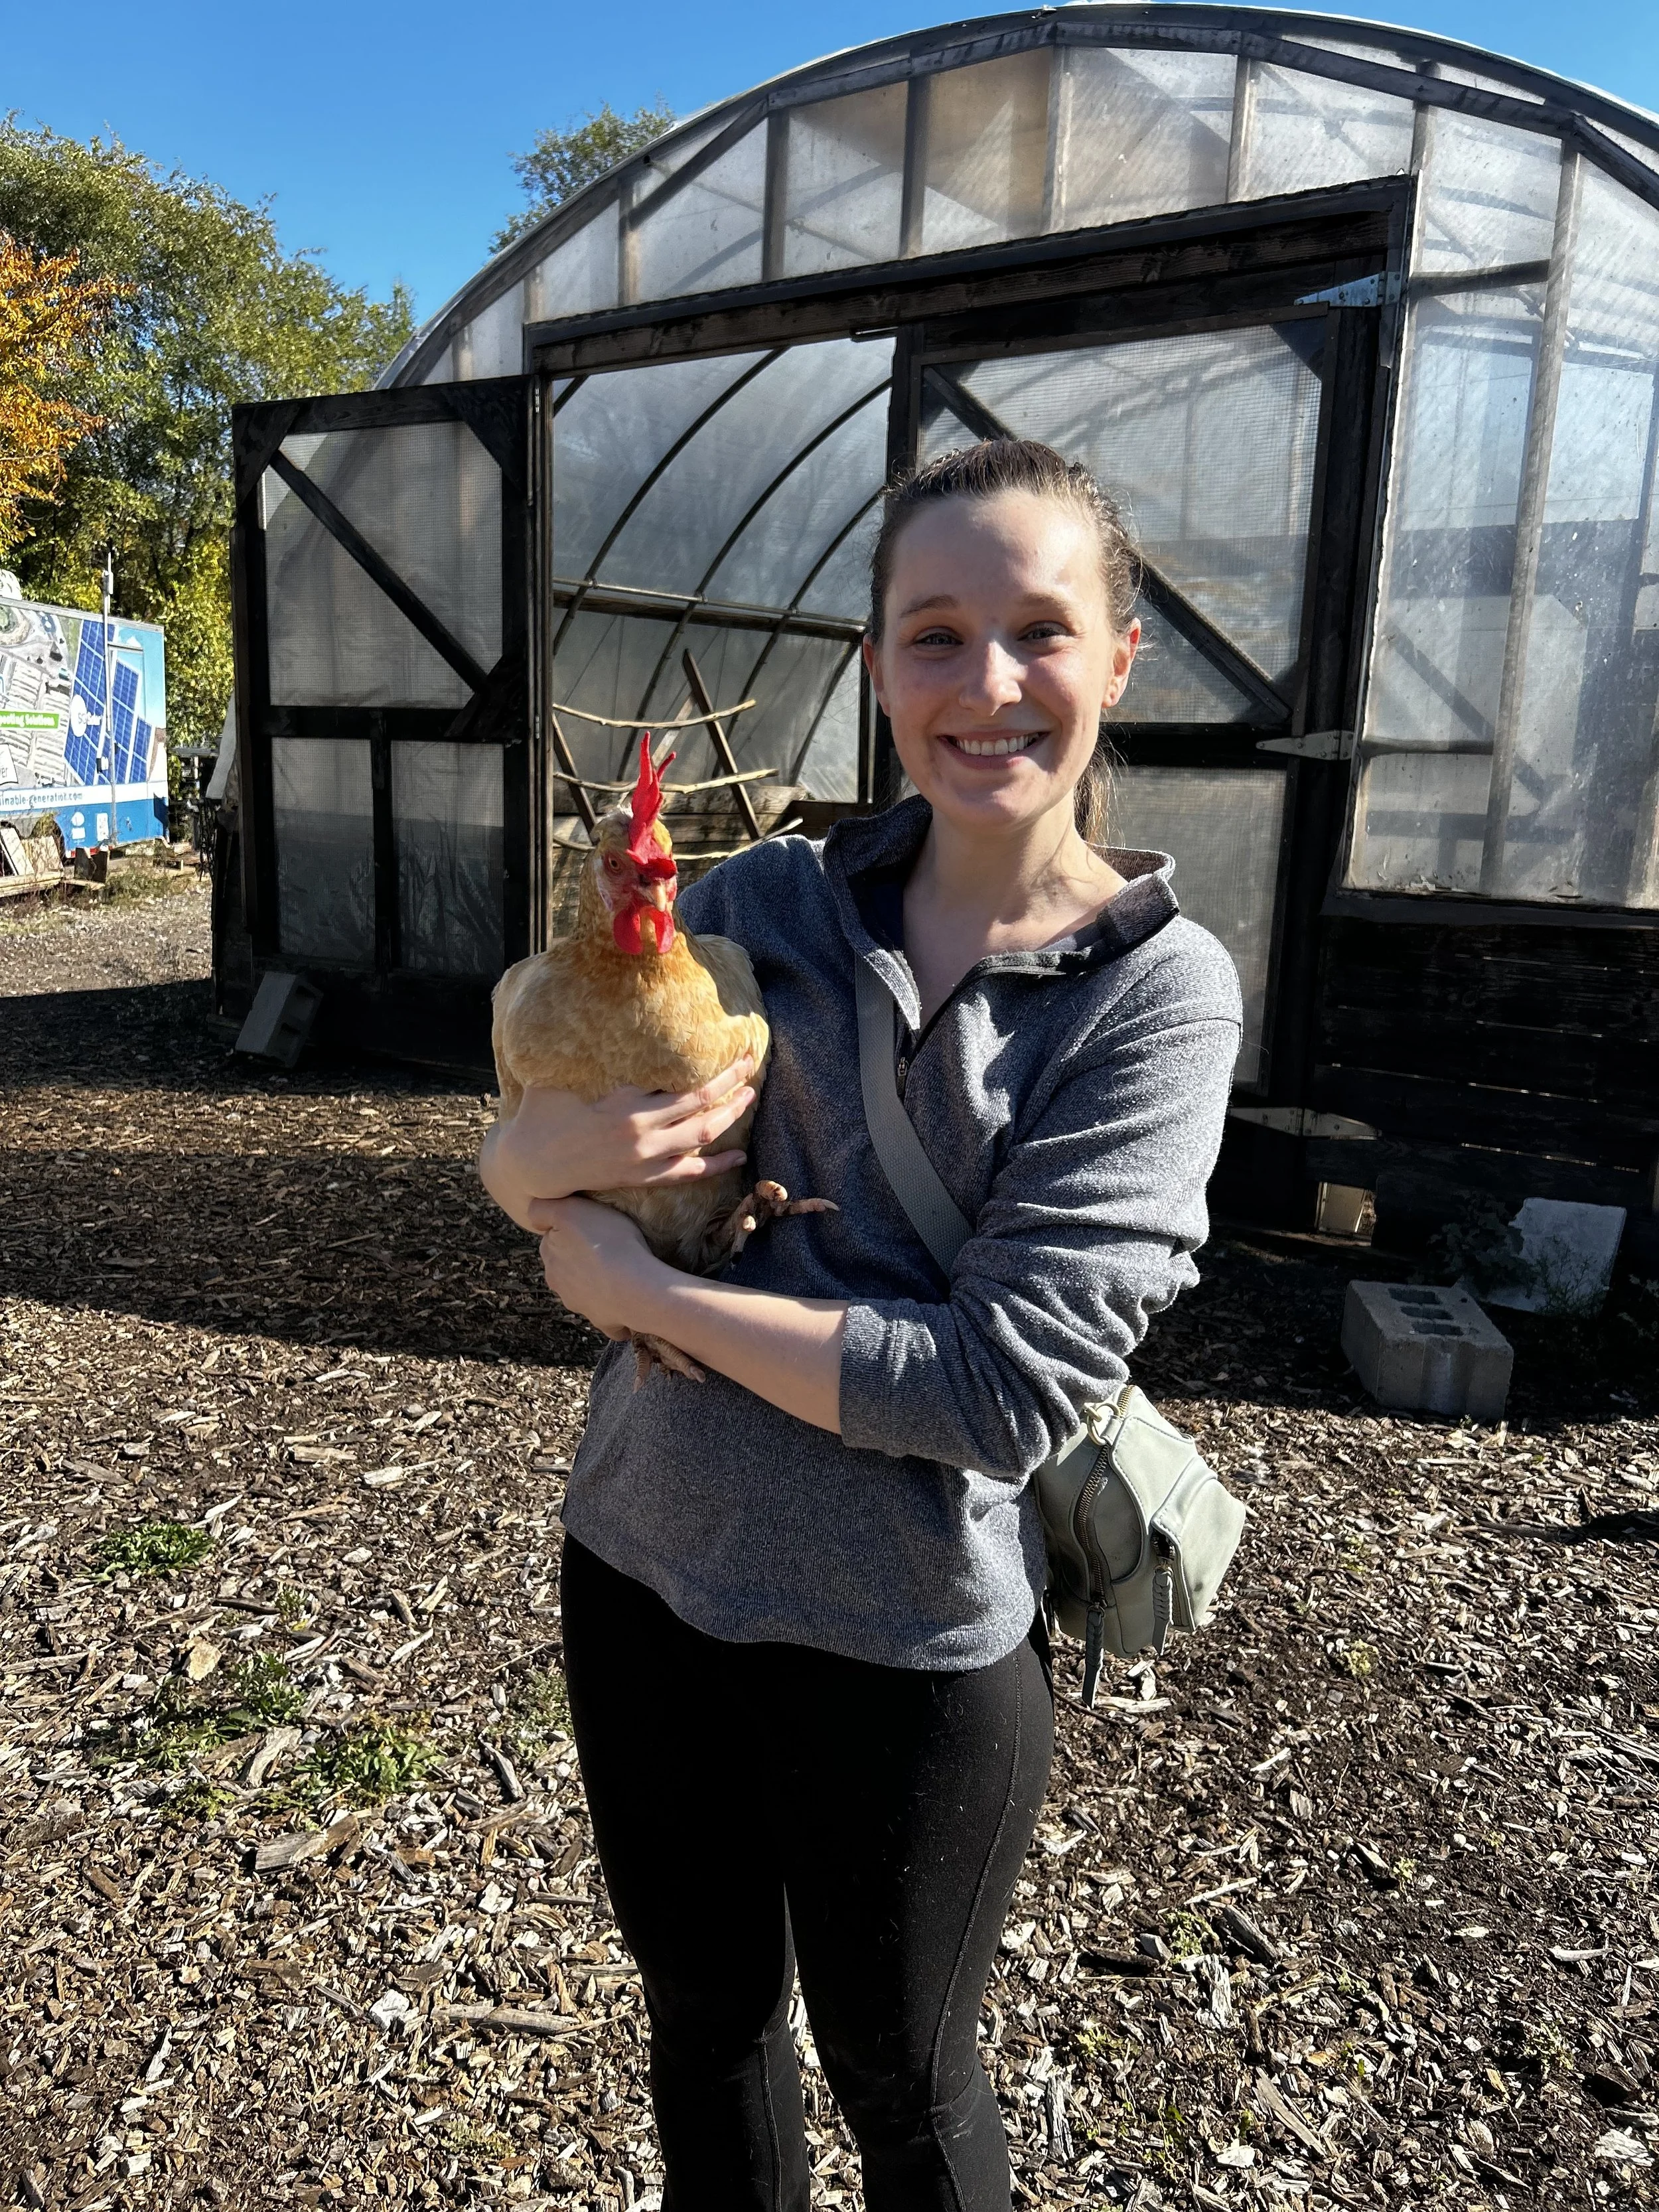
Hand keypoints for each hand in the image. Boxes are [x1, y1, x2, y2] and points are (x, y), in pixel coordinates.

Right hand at [479, 1056, 756, 1231]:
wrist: (532, 1164)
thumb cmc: (543, 1112)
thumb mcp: (560, 1074)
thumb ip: (581, 1048)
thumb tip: (594, 1008)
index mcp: (625, 1101)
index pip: (685, 1085)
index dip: (717, 1070)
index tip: (736, 1052)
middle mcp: (640, 1129)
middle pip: (701, 1106)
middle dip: (731, 1085)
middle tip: (751, 1066)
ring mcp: (644, 1157)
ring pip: (700, 1138)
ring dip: (729, 1118)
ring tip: (749, 1099)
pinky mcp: (642, 1177)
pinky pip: (688, 1173)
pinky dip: (716, 1166)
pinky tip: (738, 1157)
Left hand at [537, 1197, 660, 1339]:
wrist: (634, 1285)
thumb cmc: (607, 1243)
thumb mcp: (570, 1210)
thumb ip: (544, 1209)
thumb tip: (534, 1215)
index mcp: (551, 1256)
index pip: (553, 1239)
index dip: (571, 1230)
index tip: (591, 1226)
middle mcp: (560, 1284)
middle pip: (567, 1267)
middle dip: (581, 1260)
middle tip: (607, 1246)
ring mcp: (581, 1305)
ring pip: (586, 1292)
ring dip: (597, 1284)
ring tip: (621, 1272)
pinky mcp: (604, 1322)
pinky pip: (609, 1319)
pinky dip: (615, 1314)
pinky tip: (628, 1303)